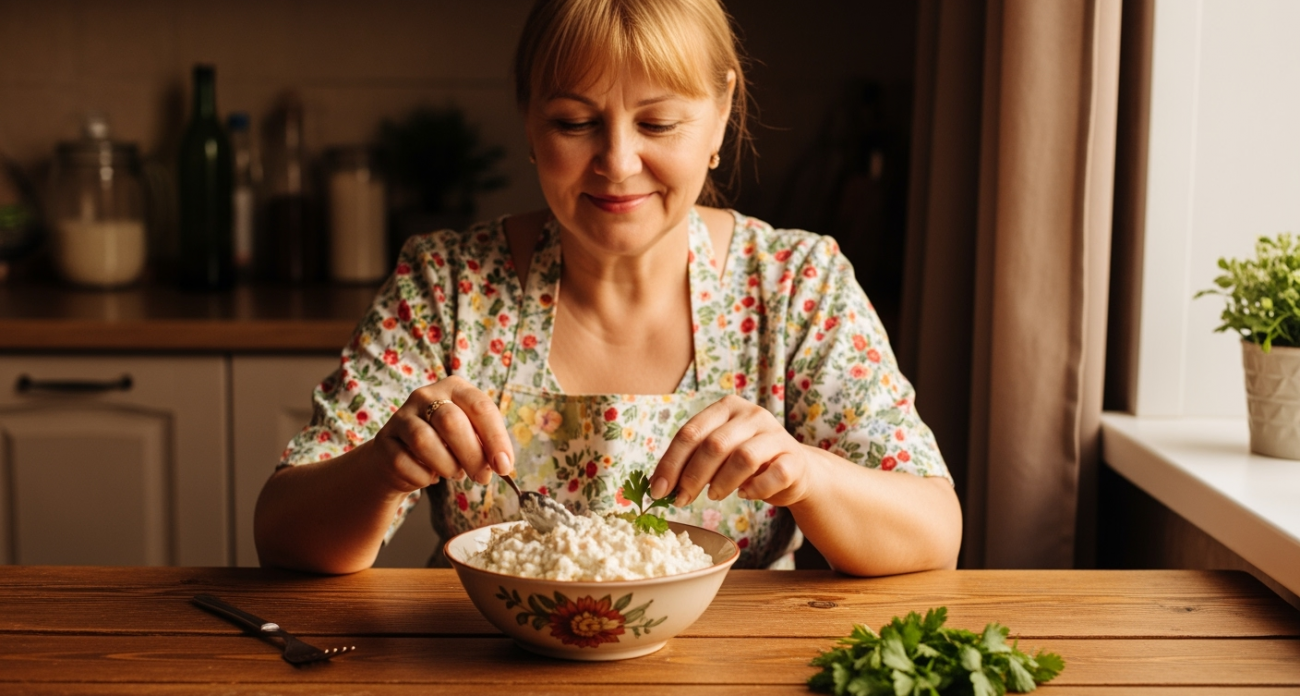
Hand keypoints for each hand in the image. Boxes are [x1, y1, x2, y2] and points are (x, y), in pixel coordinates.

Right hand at [368, 376, 513, 492]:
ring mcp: (402, 416)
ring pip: (425, 442)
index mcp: (455, 388)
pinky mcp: (384, 440)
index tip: (504, 466)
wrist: (400, 457)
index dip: (496, 438)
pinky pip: (405, 463)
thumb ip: (485, 444)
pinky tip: (429, 476)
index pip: (480, 407)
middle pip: (452, 422)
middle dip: (472, 455)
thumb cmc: (444, 444)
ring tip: (454, 472)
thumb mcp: (469, 436)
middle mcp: (426, 395)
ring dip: (447, 466)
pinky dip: (423, 477)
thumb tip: (501, 464)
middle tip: (482, 478)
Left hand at [651, 394, 812, 507]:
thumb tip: (660, 486)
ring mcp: (775, 434)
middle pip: (714, 445)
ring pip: (743, 458)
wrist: (795, 470)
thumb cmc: (747, 462)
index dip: (671, 463)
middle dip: (692, 477)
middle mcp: (752, 414)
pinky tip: (746, 494)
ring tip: (715, 495)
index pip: (691, 432)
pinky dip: (755, 489)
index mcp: (726, 407)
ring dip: (722, 483)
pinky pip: (773, 475)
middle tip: (681, 500)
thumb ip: (693, 461)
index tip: (658, 491)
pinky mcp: (794, 458)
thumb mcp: (718, 454)